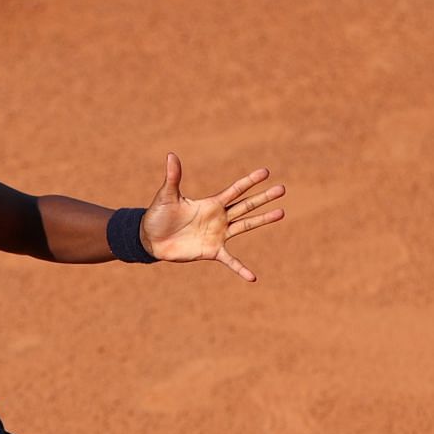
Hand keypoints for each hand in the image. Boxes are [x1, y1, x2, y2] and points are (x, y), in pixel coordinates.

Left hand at [138, 152, 285, 281]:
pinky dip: (240, 269)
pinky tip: (252, 278)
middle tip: (282, 189)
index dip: (250, 181)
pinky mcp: (212, 251)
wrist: (151, 239)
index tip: (266, 172)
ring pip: (245, 226)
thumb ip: (173, 177)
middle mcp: (219, 217)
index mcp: (211, 203)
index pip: (235, 190)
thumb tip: (171, 155)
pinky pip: (230, 261)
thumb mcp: (167, 196)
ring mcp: (218, 234)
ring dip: (263, 220)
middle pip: (246, 205)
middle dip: (264, 197)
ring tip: (281, 213)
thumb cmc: (158, 215)